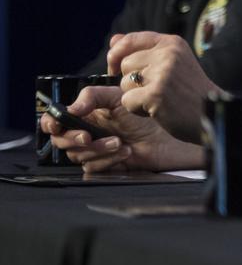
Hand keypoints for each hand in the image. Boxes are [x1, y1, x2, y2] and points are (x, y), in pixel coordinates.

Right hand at [42, 85, 203, 172]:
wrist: (167, 134)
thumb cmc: (145, 114)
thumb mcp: (119, 97)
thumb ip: (92, 96)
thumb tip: (71, 108)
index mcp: (86, 115)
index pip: (56, 121)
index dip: (51, 123)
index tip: (57, 125)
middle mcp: (87, 132)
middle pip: (61, 141)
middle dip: (72, 139)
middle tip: (88, 136)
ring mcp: (95, 150)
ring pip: (77, 156)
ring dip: (97, 149)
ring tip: (119, 141)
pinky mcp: (105, 165)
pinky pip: (93, 168)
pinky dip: (108, 160)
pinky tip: (126, 151)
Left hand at [110, 31, 220, 142]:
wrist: (211, 115)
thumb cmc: (189, 91)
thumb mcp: (172, 63)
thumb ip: (143, 50)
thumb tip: (114, 40)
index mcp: (172, 43)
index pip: (130, 40)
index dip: (117, 54)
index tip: (118, 69)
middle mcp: (168, 53)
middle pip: (125, 64)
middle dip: (131, 80)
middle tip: (153, 90)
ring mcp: (163, 73)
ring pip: (124, 83)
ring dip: (135, 96)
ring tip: (158, 99)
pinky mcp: (156, 94)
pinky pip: (127, 100)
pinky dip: (137, 109)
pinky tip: (156, 110)